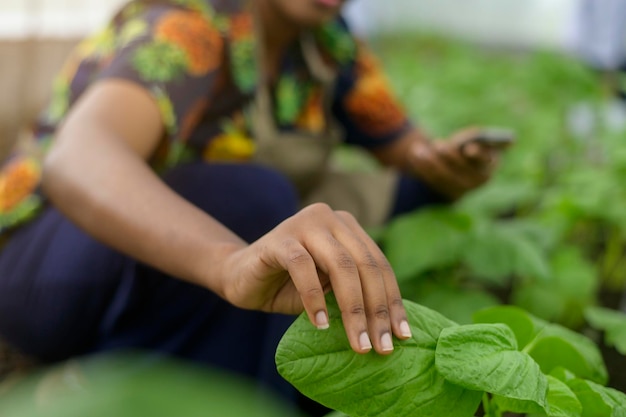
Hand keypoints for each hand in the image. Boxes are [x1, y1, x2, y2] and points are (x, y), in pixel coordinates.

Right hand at [220, 203, 411, 354]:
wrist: (240, 276)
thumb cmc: (290, 287)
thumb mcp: (329, 291)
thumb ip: (354, 295)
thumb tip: (391, 328)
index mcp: (348, 228)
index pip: (379, 265)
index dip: (392, 300)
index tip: (402, 335)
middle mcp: (330, 218)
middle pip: (365, 265)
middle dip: (377, 310)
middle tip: (382, 346)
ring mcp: (304, 224)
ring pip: (341, 266)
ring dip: (353, 309)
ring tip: (358, 343)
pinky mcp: (279, 239)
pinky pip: (303, 267)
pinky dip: (314, 298)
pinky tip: (318, 325)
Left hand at [408, 127, 500, 199]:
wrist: (458, 164)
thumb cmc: (467, 145)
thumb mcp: (471, 138)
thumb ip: (472, 138)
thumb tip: (469, 144)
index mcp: (490, 163)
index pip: (485, 160)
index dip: (478, 155)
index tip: (469, 148)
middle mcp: (479, 179)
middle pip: (462, 169)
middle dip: (449, 155)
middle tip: (438, 144)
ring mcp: (463, 189)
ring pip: (444, 176)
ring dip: (430, 161)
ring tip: (417, 149)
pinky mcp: (446, 192)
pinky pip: (432, 180)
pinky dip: (422, 167)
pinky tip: (413, 155)